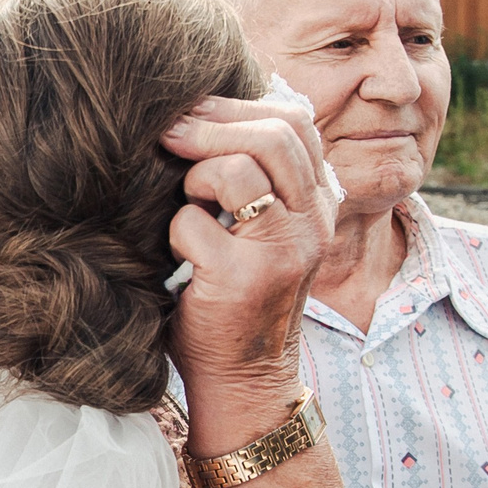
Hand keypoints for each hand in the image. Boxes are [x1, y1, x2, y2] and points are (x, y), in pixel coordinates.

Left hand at [162, 95, 334, 451]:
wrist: (244, 380)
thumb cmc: (236, 299)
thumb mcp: (261, 231)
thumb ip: (255, 180)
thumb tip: (203, 113)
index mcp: (320, 203)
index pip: (297, 124)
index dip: (240, 106)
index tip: (194, 110)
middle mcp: (313, 222)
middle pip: (273, 135)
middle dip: (210, 123)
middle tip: (167, 129)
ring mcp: (284, 250)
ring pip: (238, 168)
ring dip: (196, 175)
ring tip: (186, 201)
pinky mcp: (245, 277)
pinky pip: (195, 223)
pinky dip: (175, 232)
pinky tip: (180, 258)